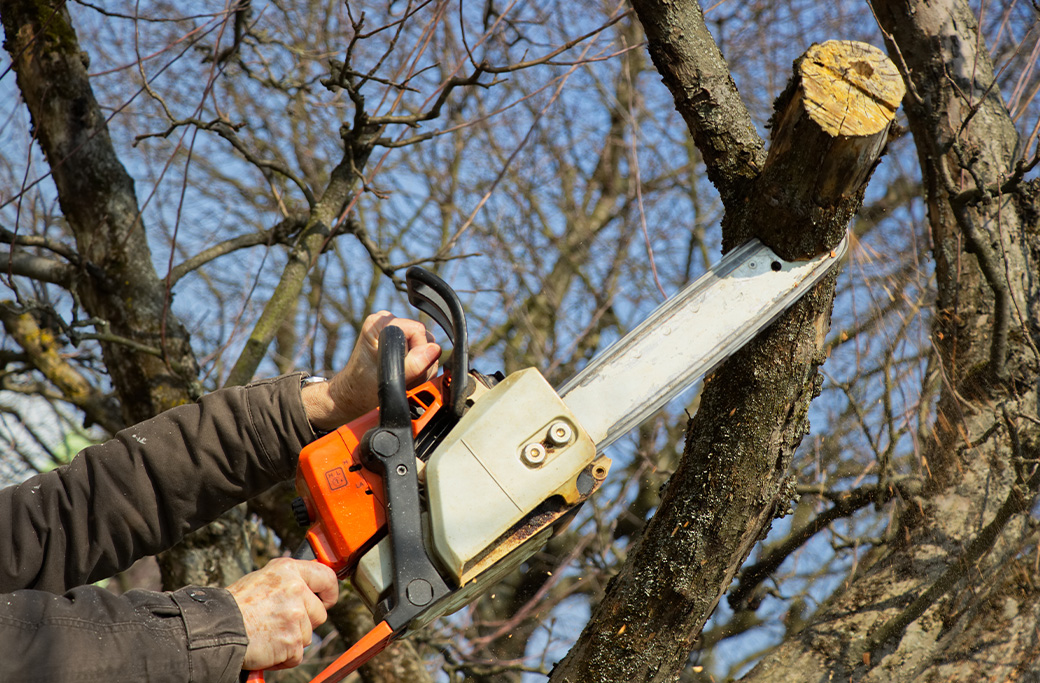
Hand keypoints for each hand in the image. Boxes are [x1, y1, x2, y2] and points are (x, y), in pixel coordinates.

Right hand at [228, 558, 338, 670]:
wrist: (216, 629)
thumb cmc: (234, 605)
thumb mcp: (263, 579)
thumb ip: (288, 581)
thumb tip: (308, 585)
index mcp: (289, 571)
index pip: (327, 576)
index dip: (330, 592)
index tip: (327, 599)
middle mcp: (296, 589)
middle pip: (320, 613)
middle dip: (305, 623)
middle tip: (280, 623)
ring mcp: (296, 616)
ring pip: (308, 635)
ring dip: (291, 640)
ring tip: (268, 634)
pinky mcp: (292, 641)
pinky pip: (297, 655)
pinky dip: (283, 658)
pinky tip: (267, 647)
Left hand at [303, 312, 440, 431]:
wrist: (354, 394)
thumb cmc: (362, 387)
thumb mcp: (390, 379)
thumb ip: (414, 365)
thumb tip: (434, 350)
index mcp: (379, 323)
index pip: (418, 330)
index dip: (417, 352)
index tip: (401, 368)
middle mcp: (388, 322)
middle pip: (424, 337)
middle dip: (421, 361)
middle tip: (404, 377)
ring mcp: (396, 331)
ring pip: (427, 346)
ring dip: (421, 366)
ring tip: (403, 377)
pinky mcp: (402, 340)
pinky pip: (423, 350)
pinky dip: (419, 367)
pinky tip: (405, 375)